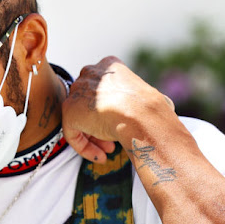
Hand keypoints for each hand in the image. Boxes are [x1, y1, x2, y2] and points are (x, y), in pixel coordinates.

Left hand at [61, 56, 175, 162]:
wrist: (139, 113)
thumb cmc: (150, 108)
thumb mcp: (147, 96)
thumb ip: (137, 100)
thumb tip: (155, 108)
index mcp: (110, 66)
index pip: (104, 89)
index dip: (113, 110)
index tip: (123, 124)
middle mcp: (91, 74)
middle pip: (91, 104)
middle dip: (101, 124)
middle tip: (113, 141)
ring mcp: (78, 91)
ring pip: (81, 118)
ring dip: (94, 138)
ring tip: (109, 151)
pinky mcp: (69, 110)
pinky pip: (72, 132)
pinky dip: (84, 147)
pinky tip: (100, 157)